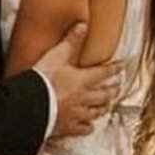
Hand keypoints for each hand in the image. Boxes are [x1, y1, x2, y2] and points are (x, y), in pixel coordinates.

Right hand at [37, 22, 125, 138]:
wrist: (32, 106)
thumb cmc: (44, 80)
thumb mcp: (56, 56)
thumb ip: (70, 41)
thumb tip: (82, 25)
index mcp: (82, 80)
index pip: (104, 73)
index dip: (114, 68)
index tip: (122, 66)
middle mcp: (84, 98)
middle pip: (103, 95)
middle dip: (112, 92)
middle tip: (117, 89)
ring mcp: (77, 114)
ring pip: (95, 112)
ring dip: (102, 108)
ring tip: (106, 107)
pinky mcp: (68, 127)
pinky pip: (82, 129)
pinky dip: (87, 128)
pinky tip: (89, 127)